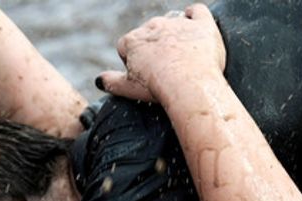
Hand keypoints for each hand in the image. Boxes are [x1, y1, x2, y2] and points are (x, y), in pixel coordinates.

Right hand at [97, 4, 225, 102]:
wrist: (189, 84)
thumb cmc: (157, 87)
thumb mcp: (128, 89)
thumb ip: (111, 83)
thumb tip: (99, 80)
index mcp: (133, 40)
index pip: (125, 47)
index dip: (132, 61)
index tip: (141, 75)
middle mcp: (153, 25)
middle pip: (148, 34)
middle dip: (153, 49)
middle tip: (161, 71)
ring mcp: (178, 23)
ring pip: (171, 22)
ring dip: (172, 35)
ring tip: (178, 57)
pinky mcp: (201, 24)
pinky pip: (197, 11)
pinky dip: (194, 16)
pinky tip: (194, 26)